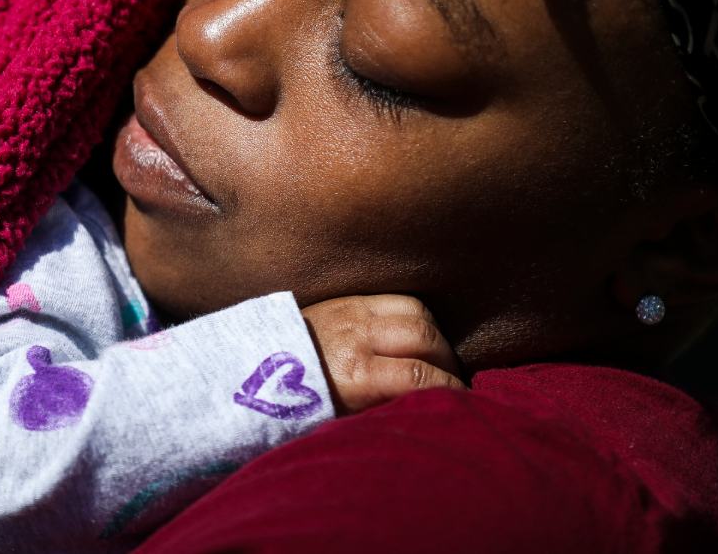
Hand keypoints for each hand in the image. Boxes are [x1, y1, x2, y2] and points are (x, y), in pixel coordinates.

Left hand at [300, 294, 465, 415]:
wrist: (256, 366)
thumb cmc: (301, 404)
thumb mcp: (341, 419)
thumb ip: (382, 410)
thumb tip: (424, 409)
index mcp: (353, 373)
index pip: (419, 375)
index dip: (448, 388)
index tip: (461, 400)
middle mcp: (357, 335)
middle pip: (424, 336)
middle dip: (449, 360)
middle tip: (454, 379)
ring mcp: (353, 310)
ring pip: (417, 311)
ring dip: (436, 335)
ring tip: (438, 358)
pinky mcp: (349, 298)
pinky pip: (398, 299)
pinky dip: (417, 317)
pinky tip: (418, 337)